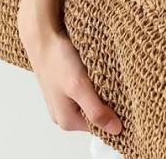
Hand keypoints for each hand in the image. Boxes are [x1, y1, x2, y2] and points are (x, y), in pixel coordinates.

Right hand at [17, 14, 121, 136]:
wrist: (42, 35)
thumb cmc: (56, 58)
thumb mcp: (79, 86)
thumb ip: (96, 111)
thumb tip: (114, 129)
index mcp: (67, 121)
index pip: (100, 128)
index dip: (114, 115)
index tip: (122, 99)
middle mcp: (64, 114)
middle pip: (95, 114)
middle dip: (106, 100)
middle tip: (110, 82)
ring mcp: (64, 100)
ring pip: (91, 100)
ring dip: (99, 89)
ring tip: (100, 73)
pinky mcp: (66, 85)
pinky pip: (85, 89)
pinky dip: (92, 80)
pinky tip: (92, 69)